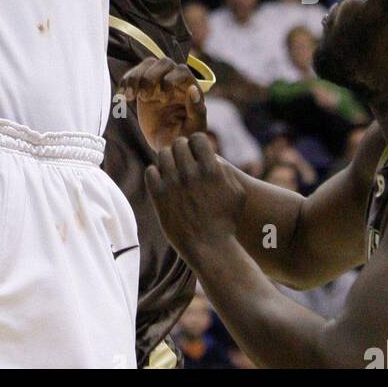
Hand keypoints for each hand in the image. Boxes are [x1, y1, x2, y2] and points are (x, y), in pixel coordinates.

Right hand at [122, 56, 206, 153]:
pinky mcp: (144, 86)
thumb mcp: (193, 129)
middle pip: (164, 63)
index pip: (182, 71)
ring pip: (148, 64)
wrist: (166, 145)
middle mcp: (175, 80)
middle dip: (151, 77)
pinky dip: (125, 82)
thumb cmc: (184, 138)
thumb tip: (192, 89)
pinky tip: (121, 96)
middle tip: (144, 97)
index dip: (171, 80)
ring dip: (135, 77)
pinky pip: (134, 74)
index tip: (163, 99)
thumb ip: (197, 111)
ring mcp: (159, 81)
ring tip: (129, 96)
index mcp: (190, 88)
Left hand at [145, 134, 245, 258]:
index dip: (196, 143)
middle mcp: (190, 173)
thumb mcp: (237, 193)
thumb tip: (211, 155)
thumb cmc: (226, 221)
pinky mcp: (159, 196)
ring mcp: (172, 183)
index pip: (197, 138)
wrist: (210, 248)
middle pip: (178, 144)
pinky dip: (156, 174)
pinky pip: (151, 171)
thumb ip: (225, 170)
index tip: (196, 152)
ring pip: (163, 155)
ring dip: (168, 160)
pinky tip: (163, 181)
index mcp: (210, 169)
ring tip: (172, 169)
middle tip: (183, 160)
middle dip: (182, 150)